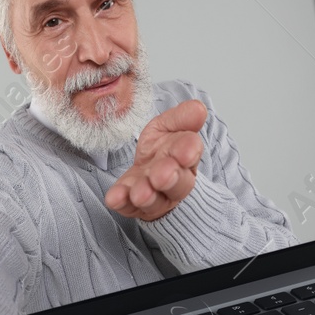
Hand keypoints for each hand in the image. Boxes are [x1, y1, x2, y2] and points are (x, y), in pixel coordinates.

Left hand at [105, 100, 206, 221]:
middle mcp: (173, 179)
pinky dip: (122, 202)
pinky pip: (128, 207)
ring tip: (139, 193)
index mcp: (185, 155)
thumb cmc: (161, 150)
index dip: (188, 151)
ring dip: (147, 195)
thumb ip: (182, 118)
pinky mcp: (133, 206)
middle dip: (169, 178)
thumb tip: (199, 108)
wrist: (148, 175)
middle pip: (177, 182)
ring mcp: (154, 195)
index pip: (190, 152)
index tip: (186, 152)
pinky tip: (115, 198)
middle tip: (161, 175)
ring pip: (154, 199)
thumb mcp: (169, 127)